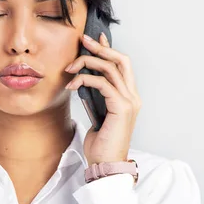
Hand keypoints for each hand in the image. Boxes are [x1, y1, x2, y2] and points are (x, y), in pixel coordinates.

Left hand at [64, 33, 141, 165]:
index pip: (122, 66)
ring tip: (70, 66)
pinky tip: (73, 84)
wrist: (105, 166)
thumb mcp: (96, 115)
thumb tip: (84, 81)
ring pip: (110, 68)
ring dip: (88, 62)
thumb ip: (95, 98)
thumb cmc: (100, 145)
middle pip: (120, 61)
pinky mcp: (121, 108)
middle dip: (101, 47)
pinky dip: (85, 80)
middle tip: (83, 41)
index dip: (109, 48)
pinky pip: (103, 84)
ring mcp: (130, 102)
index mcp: (128, 98)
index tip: (95, 38)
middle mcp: (133, 97)